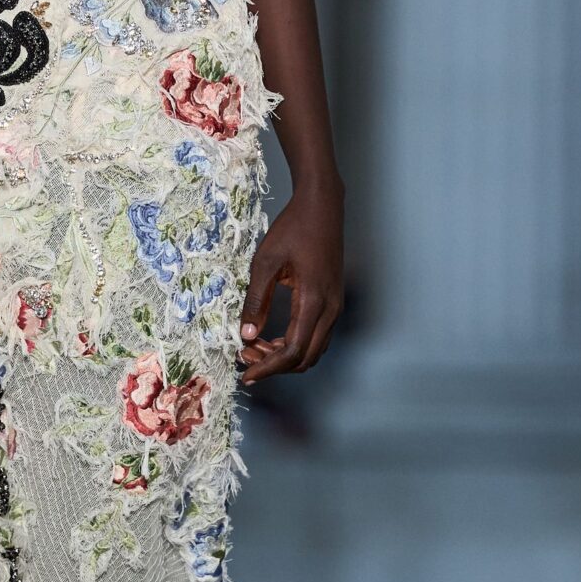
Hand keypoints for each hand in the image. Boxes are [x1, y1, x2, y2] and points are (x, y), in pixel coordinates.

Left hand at [238, 185, 343, 382]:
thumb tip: (245, 335)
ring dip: (285, 356)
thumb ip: (256, 301)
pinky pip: (318, 337)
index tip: (246, 374)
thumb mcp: (265, 262)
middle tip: (246, 358)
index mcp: (313, 300)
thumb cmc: (293, 229)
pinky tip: (274, 336)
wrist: (322, 207)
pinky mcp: (333, 302)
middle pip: (305, 358)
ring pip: (313, 350)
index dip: (268, 368)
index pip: (293, 351)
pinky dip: (296, 345)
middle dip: (275, 366)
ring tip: (255, 346)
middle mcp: (330, 308)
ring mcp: (335, 306)